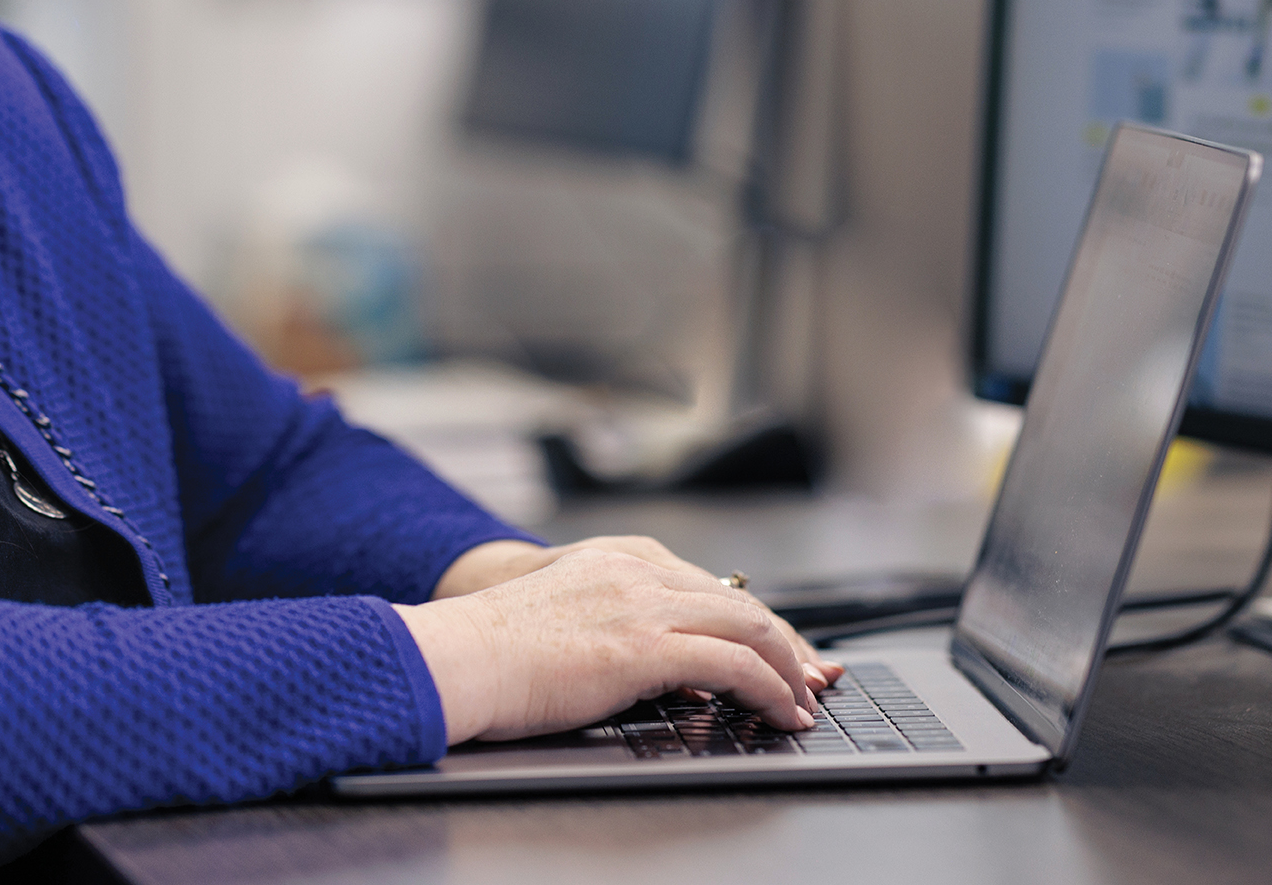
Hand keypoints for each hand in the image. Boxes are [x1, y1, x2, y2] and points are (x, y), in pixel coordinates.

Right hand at [433, 536, 841, 697]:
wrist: (458, 655)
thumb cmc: (494, 653)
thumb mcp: (568, 621)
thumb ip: (621, 630)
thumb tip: (677, 674)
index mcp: (617, 559)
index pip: (709, 587)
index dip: (756, 623)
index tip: (783, 652)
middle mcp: (637, 570)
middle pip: (740, 602)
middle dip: (787, 644)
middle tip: (812, 678)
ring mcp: (643, 602)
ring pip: (750, 625)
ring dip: (788, 670)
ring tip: (803, 703)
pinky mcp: (645, 643)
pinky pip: (734, 663)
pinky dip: (770, 688)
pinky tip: (780, 713)